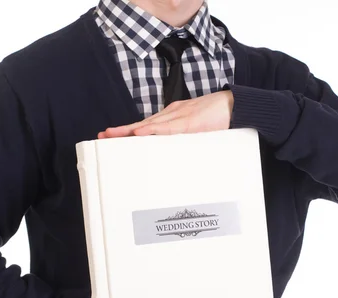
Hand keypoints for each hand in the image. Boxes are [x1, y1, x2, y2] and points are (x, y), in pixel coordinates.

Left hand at [98, 90, 233, 137]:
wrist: (235, 105)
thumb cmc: (217, 116)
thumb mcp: (195, 129)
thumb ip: (182, 138)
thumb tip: (171, 152)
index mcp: (172, 117)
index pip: (146, 126)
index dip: (127, 131)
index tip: (111, 136)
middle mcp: (171, 115)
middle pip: (142, 124)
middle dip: (121, 131)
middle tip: (102, 135)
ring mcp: (179, 117)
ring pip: (149, 125)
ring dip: (130, 131)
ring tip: (112, 135)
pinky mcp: (189, 122)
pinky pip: (168, 128)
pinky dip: (153, 132)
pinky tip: (139, 134)